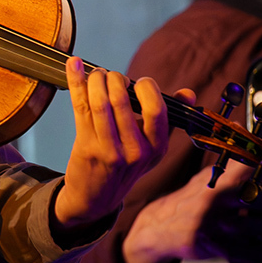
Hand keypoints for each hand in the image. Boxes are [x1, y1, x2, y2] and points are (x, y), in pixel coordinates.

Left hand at [53, 58, 167, 235]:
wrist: (96, 198)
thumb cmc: (126, 163)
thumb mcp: (153, 148)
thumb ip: (169, 118)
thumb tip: (188, 93)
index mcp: (157, 148)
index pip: (156, 110)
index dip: (146, 88)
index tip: (137, 82)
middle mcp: (136, 151)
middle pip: (123, 101)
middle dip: (115, 79)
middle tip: (110, 76)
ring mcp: (110, 150)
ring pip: (100, 102)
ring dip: (95, 79)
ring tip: (95, 74)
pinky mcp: (86, 147)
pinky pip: (81, 106)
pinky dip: (76, 81)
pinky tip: (73, 64)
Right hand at [122, 162, 261, 262]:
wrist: (159, 227)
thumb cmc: (190, 201)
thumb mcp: (207, 178)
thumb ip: (233, 166)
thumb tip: (256, 144)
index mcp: (216, 178)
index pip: (248, 166)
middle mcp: (214, 198)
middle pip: (259, 198)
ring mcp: (213, 222)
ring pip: (257, 227)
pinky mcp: (212, 245)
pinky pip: (247, 251)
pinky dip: (260, 251)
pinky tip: (261, 247)